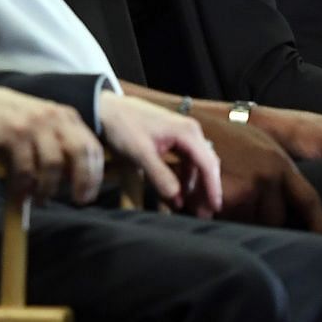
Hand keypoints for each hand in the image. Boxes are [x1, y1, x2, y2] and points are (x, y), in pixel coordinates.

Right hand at [0, 83, 105, 204]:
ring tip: (41, 199)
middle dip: (83, 179)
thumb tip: (72, 179)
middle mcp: (55, 118)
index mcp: (67, 117)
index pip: (91, 145)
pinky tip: (21, 195)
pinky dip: (24, 186)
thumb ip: (60, 145)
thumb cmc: (12, 121)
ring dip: (48, 187)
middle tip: (78, 200)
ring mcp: (35, 124)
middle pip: (79, 152)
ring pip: (53, 163)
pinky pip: (25, 167)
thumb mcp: (42, 126)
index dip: (95, 172)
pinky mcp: (14, 133)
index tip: (89, 193)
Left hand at [97, 92, 222, 216]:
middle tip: (205, 213)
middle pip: (207, 163)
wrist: (107, 108)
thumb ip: (160, 176)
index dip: (212, 187)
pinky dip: (186, 176)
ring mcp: (183, 133)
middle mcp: (190, 131)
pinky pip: (187, 159)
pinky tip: (180, 190)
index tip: (214, 208)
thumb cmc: (124, 127)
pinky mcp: (174, 137)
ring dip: (197, 184)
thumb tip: (178, 199)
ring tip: (193, 206)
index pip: (208, 164)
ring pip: (197, 162)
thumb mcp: (141, 154)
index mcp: (187, 133)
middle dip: (207, 189)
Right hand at [196, 115, 321, 234]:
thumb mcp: (261, 146)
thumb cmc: (226, 139)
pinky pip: (227, 224)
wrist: (189, 128)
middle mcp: (268, 179)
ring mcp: (245, 190)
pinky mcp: (221, 201)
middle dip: (266, 222)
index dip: (320, 225)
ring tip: (226, 201)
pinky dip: (220, 221)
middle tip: (249, 211)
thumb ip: (279, 173)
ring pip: (250, 226)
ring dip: (241, 223)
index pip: (309, 201)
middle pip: (276, 220)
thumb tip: (294, 203)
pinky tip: (210, 205)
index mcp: (281, 165)